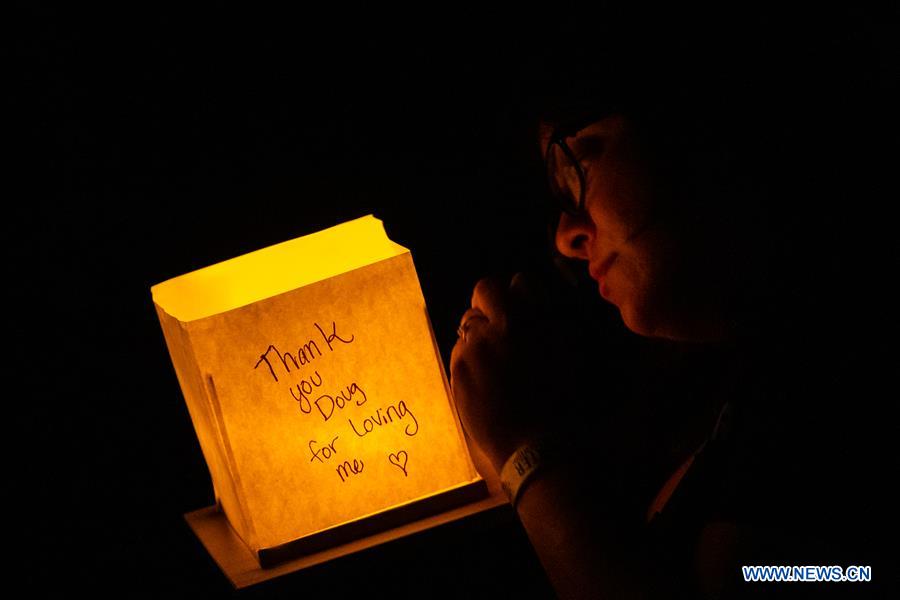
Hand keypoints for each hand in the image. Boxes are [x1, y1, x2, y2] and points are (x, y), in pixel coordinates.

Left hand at [450, 272, 578, 472]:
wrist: (534, 444)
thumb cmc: (560, 399)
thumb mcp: (567, 351)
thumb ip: (547, 317)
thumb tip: (532, 297)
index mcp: (524, 319)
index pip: (515, 282)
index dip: (517, 293)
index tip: (520, 305)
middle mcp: (494, 327)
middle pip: (484, 291)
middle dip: (491, 302)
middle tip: (502, 323)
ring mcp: (471, 349)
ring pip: (469, 323)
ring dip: (481, 332)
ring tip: (496, 359)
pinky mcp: (457, 371)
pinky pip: (460, 351)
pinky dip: (471, 358)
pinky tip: (486, 379)